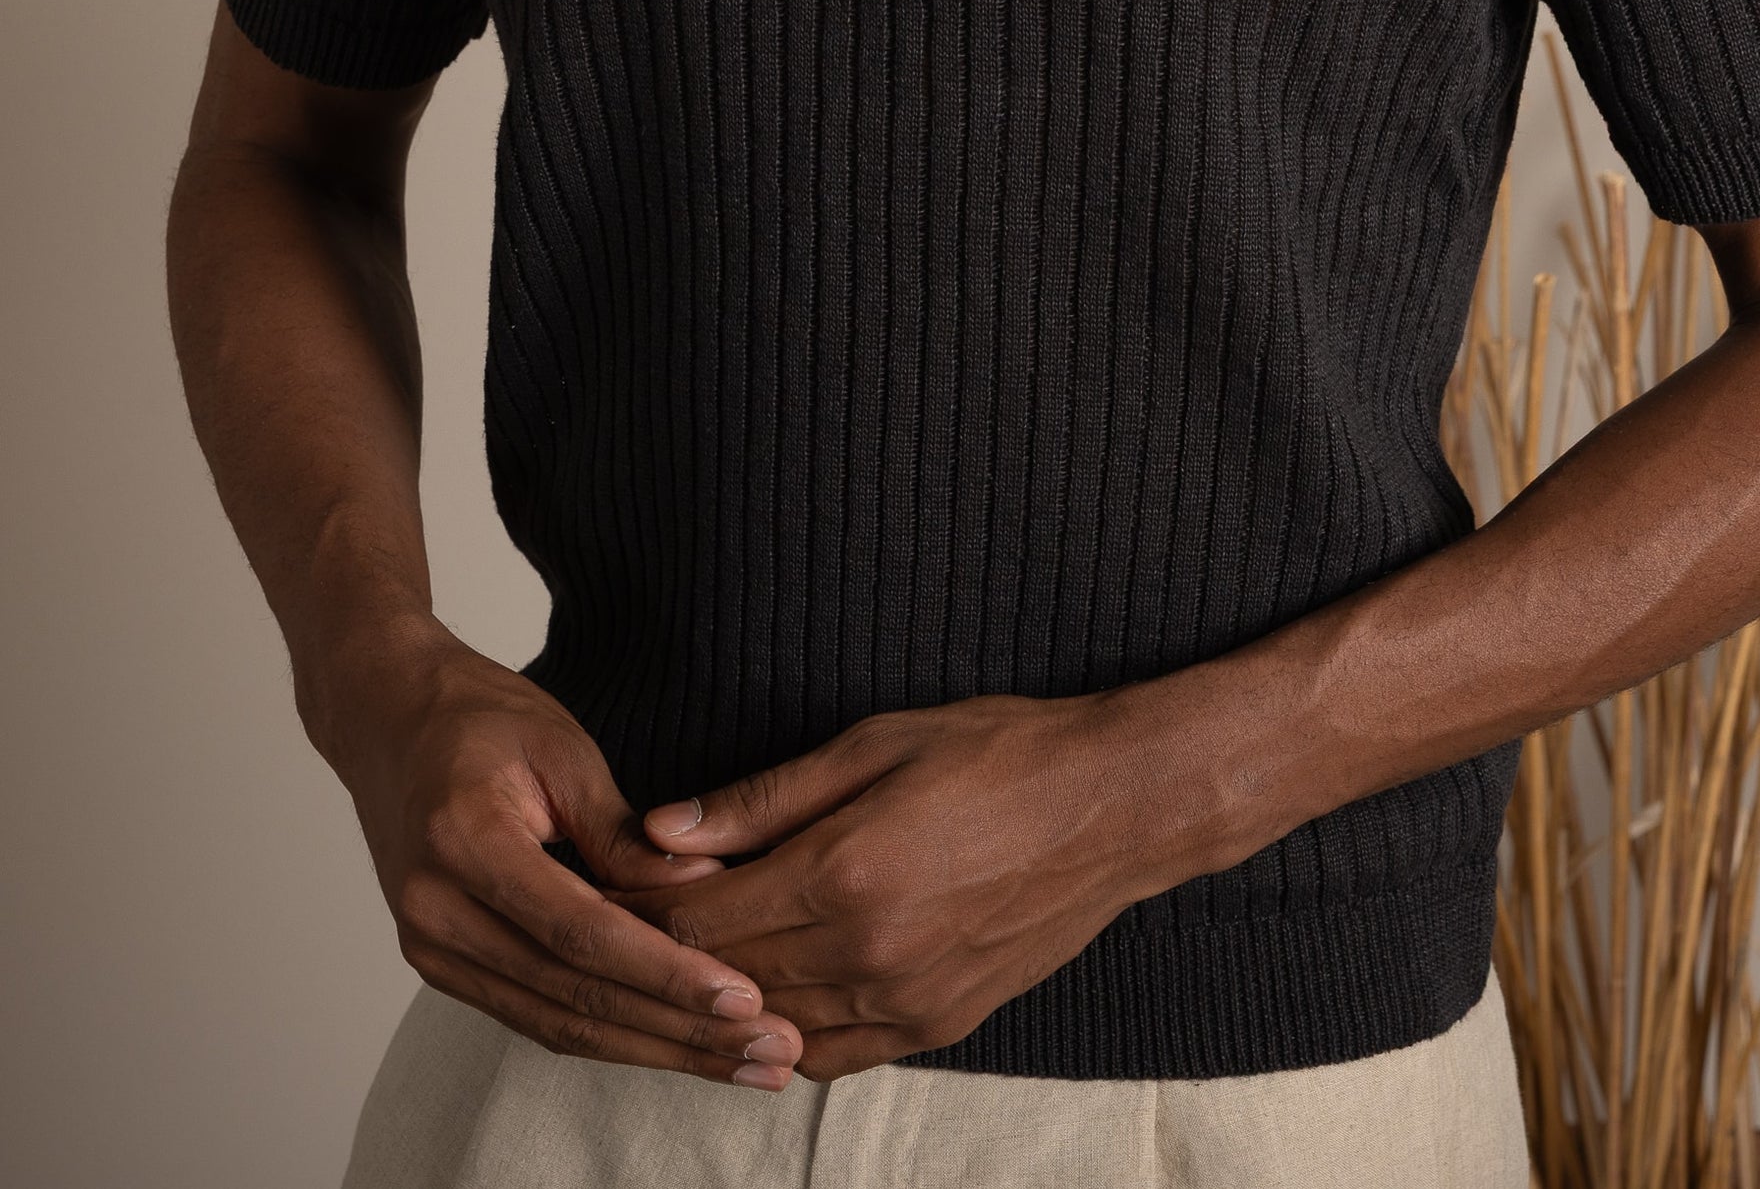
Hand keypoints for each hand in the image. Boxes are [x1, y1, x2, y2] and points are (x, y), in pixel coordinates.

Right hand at [306, 616, 804, 1087]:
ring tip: (743, 1065)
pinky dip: (610, 1033)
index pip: (580, 932)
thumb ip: (624, 831)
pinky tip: (676, 1044)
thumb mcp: (561, 748)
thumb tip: (708, 888)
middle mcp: (437, 912)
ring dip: (654, 1049)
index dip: (666, 972)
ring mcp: (432, 949)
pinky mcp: (445, 964)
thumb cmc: (481, 718)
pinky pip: (535, 1014)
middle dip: (678, 1033)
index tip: (744, 998)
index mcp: (465, 843)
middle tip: (769, 1056)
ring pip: (556, 1023)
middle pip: (572, 995)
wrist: (388, 721)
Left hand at [609, 690, 1190, 1080]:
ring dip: (719, 999)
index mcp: (842, 873)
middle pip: (723, 977)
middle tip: (620, 924)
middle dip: (663, 954)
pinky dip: (784, 1032)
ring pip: (769, 1026)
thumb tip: (662, 830)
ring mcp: (904, 1000)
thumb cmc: (999, 753)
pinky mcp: (937, 1024)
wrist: (1114, 806)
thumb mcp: (874, 744)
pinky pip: (831, 1053)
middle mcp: (866, 952)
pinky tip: (766, 997)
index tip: (605, 886)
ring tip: (683, 963)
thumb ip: (763, 798)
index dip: (637, 908)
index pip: (697, 921)